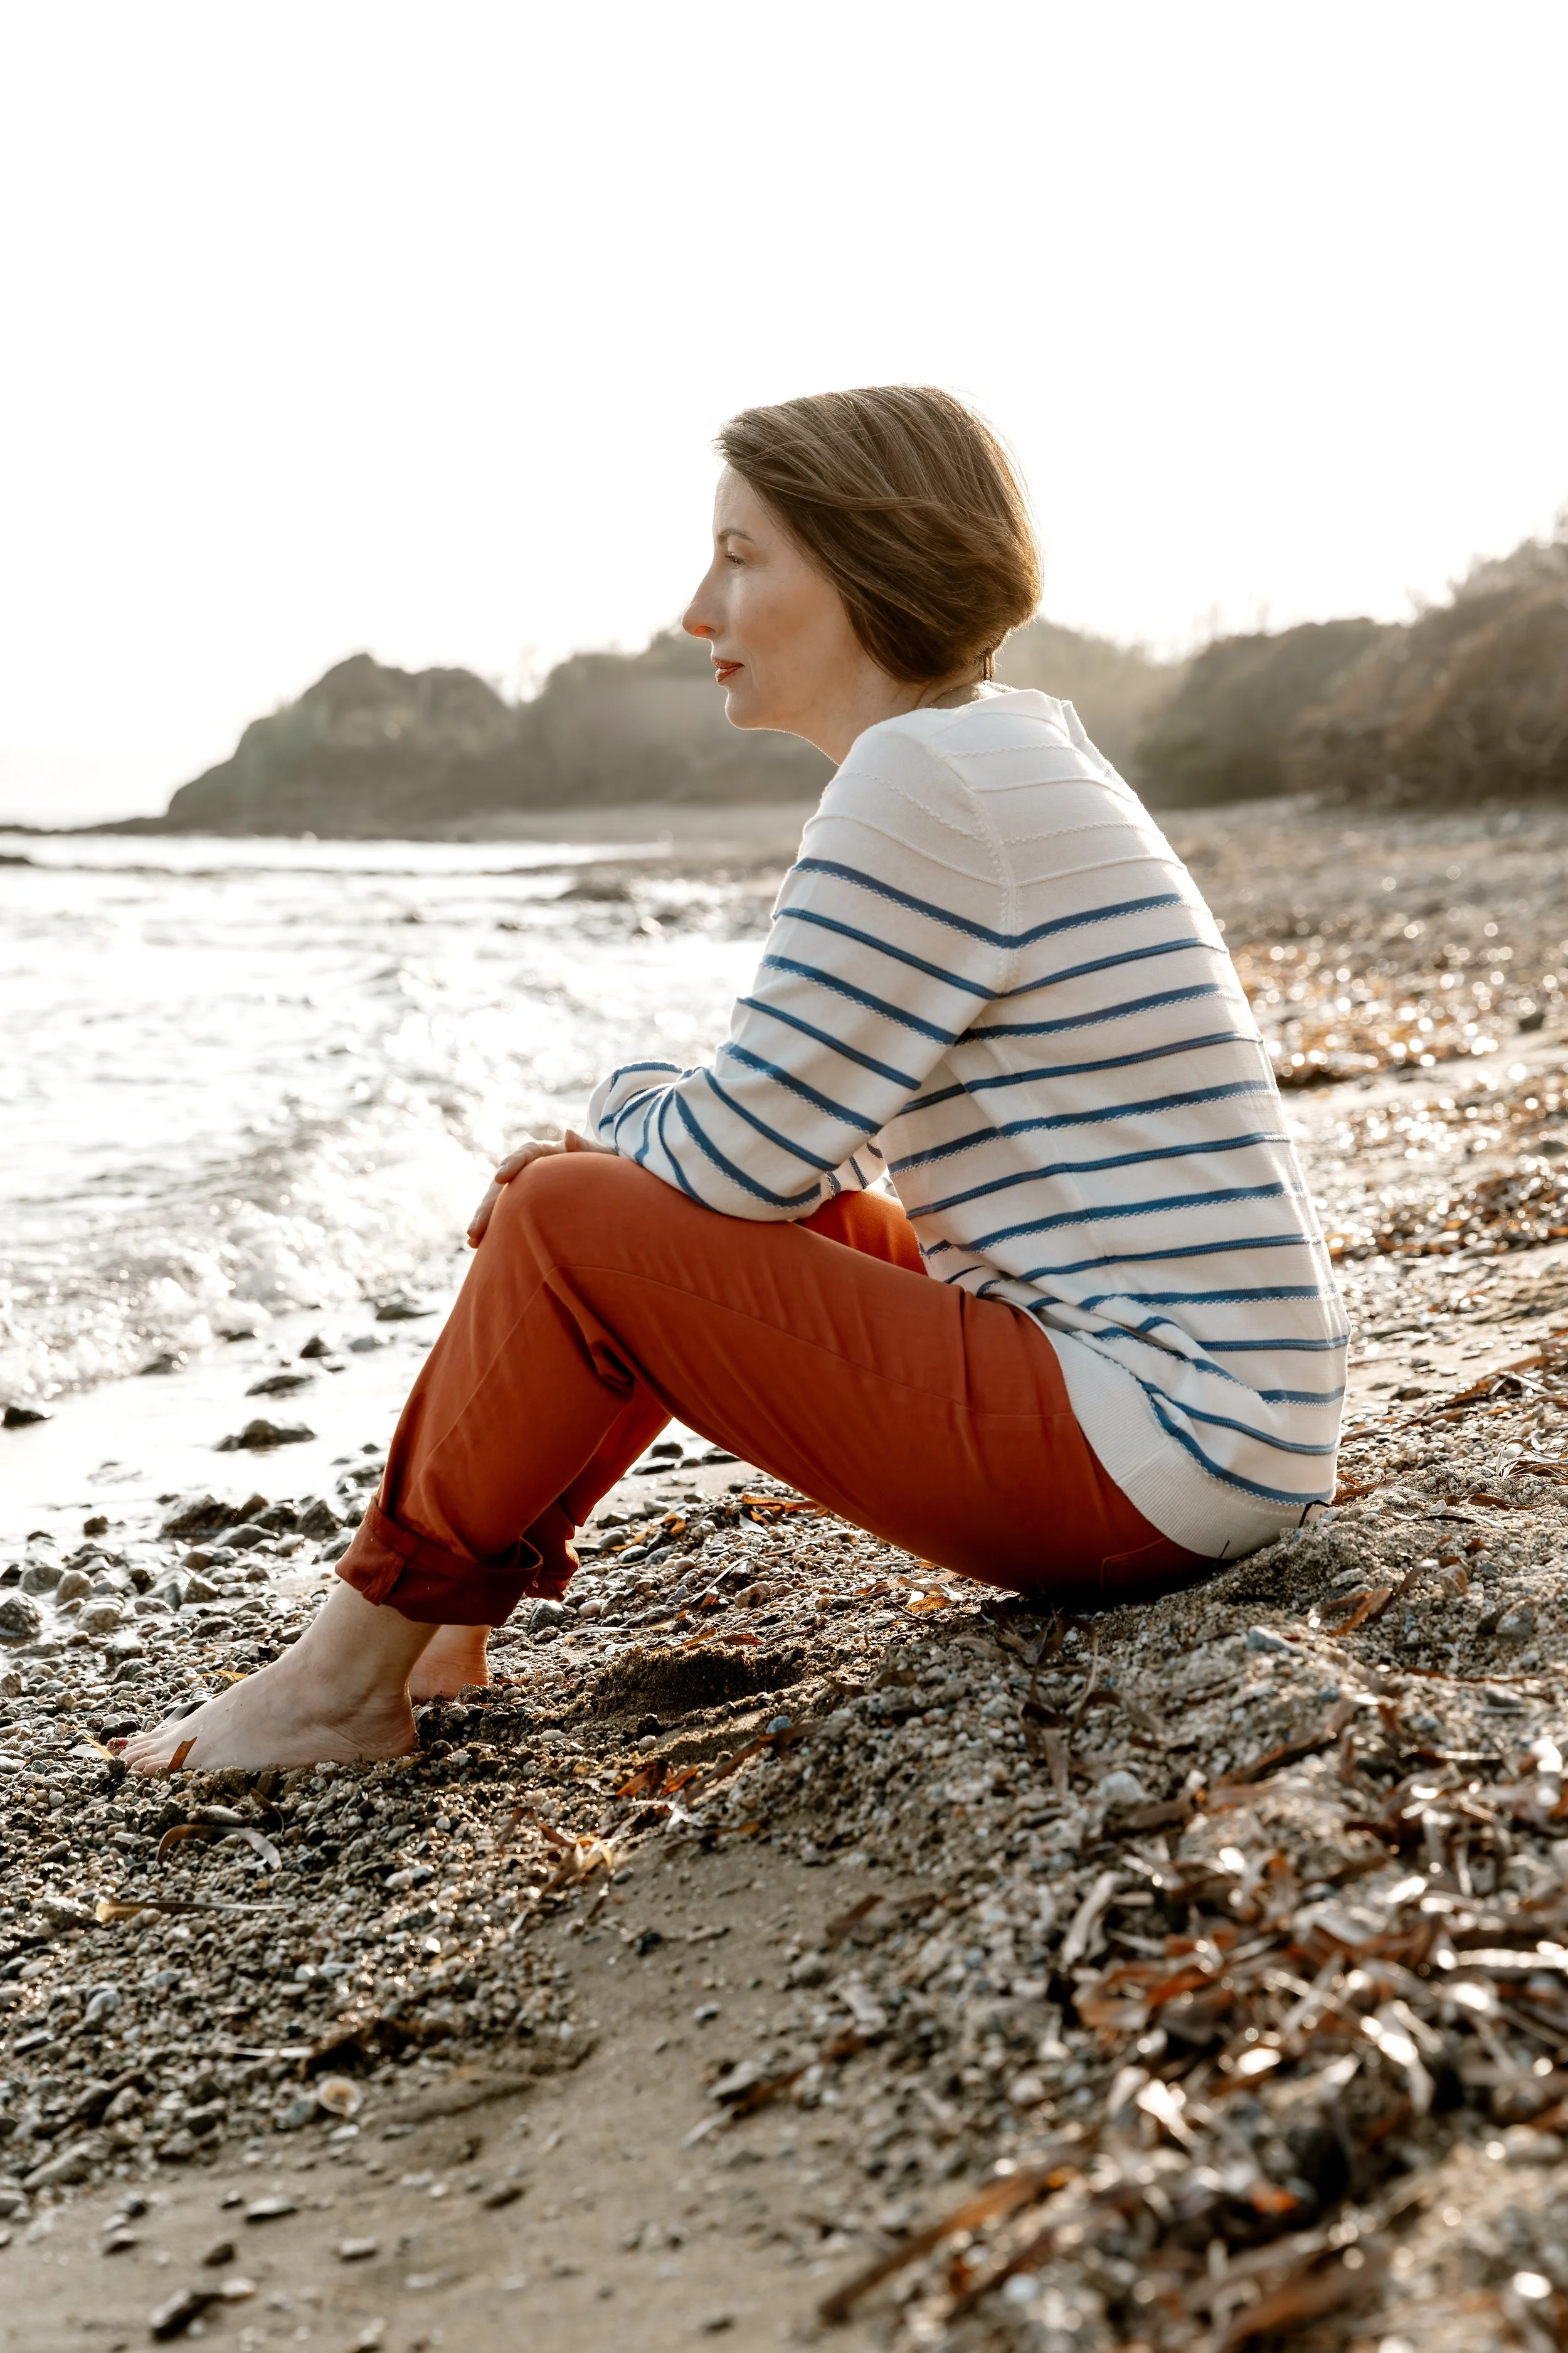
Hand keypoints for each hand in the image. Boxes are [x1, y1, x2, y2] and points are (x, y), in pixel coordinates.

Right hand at [466, 1129, 614, 1246]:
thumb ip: (589, 1148)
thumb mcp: (608, 1158)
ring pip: (501, 1202)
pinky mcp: (529, 1208)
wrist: (617, 1187)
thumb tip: (567, 1134)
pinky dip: (496, 1229)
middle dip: (487, 1205)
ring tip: (473, 1240)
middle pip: (504, 1183)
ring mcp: (529, 1190)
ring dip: (486, 1220)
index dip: (511, 1164)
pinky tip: (482, 1247)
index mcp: (551, 1152)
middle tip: (476, 1227)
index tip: (500, 1178)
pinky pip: (508, 1217)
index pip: (526, 1152)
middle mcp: (534, 1170)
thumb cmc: (613, 1170)